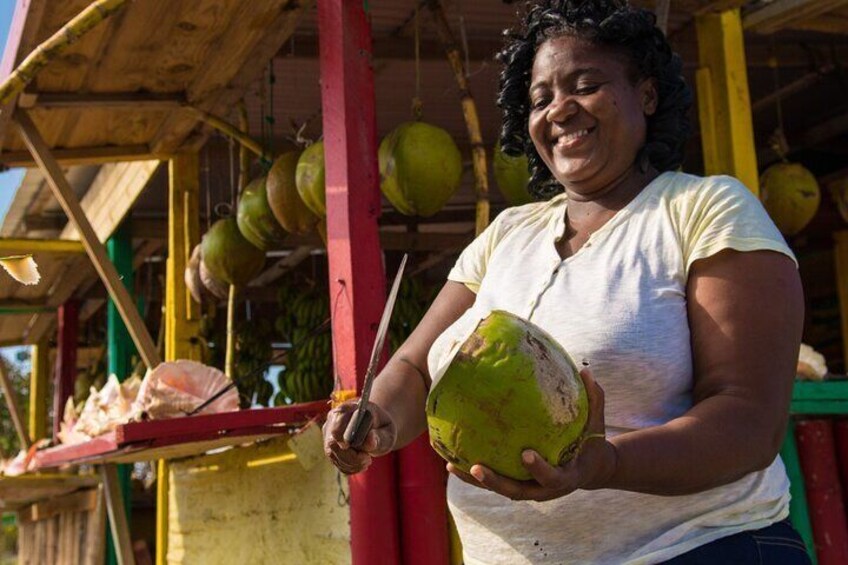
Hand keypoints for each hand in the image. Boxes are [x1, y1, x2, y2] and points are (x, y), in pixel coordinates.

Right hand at [323, 400, 397, 474]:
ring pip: (333, 454)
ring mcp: (329, 433)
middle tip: (367, 460)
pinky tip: (360, 463)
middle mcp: (334, 419)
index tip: (354, 448)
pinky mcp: (330, 446)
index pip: (339, 419)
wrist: (376, 427)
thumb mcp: (388, 430)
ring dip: (351, 463)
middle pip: (332, 441)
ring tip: (367, 460)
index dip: (343, 435)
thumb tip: (370, 440)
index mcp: (349, 407)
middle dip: (350, 456)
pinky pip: (336, 462)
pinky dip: (349, 467)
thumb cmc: (383, 427)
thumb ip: (380, 436)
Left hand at [446, 368, 616, 501]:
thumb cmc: (592, 443)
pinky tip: (452, 458)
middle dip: (495, 482)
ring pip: (499, 489)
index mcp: (565, 477)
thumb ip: (594, 399)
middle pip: (516, 492)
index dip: (538, 468)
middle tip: (475, 467)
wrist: (589, 471)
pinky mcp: (517, 486)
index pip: (551, 477)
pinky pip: (495, 481)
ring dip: (475, 480)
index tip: (526, 454)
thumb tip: (586, 369)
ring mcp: (528, 490)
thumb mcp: (597, 424)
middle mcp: (543, 490)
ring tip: (451, 464)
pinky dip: (474, 473)